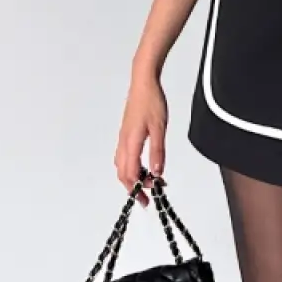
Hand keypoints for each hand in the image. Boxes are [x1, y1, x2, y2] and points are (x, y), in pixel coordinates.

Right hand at [114, 68, 167, 205]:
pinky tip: (142, 166)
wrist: (143, 82)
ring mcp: (123, 137)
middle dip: (133, 188)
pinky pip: (124, 156)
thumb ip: (157, 151)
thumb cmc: (151, 101)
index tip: (148, 199)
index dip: (138, 189)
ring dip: (132, 177)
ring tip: (148, 182)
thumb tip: (158, 172)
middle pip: (123, 173)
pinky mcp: (125, 133)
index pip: (130, 174)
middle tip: (147, 197)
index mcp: (130, 142)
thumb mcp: (159, 128)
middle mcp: (123, 142)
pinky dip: (131, 166)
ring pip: (122, 165)